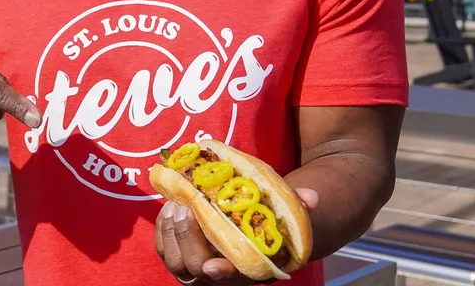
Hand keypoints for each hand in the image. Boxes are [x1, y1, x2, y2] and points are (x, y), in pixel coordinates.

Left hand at [155, 188, 318, 285]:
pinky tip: (168, 207)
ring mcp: (195, 269)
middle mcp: (218, 274)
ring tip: (176, 204)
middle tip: (186, 209)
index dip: (220, 275)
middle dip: (187, 240)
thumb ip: (296, 207)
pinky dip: (162, 229)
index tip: (213, 267)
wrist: (247, 229)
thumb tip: (311, 196)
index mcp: (245, 269)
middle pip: (194, 268)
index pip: (231, 278)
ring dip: (172, 232)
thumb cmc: (266, 223)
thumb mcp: (283, 215)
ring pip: (174, 261)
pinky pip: (163, 249)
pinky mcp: (178, 255)